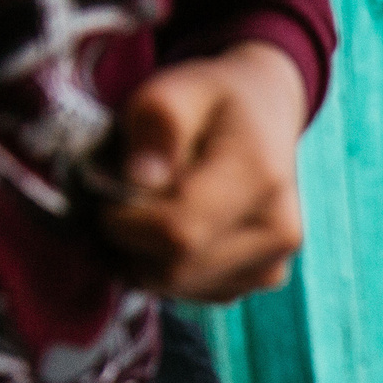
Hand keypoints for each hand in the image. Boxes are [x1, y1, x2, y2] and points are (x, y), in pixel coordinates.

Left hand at [102, 42, 307, 302]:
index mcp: (260, 177)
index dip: (124, 224)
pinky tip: (167, 233)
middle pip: (176, 270)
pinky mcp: (264, 280)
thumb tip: (139, 178)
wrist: (265, 114)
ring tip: (141, 214)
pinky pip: (193, 294)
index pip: (178, 232)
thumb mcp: (176, 89)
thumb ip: (156, 124)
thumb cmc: (211, 100)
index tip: (103, 194)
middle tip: (113, 205)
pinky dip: (166, 270)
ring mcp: (274, 262)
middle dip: (127, 245)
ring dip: (141, 260)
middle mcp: (279, 231)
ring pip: (180, 289)